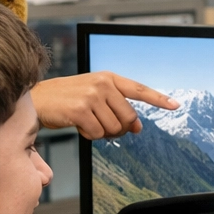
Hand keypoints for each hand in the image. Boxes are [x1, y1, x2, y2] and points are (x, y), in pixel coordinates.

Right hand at [31, 71, 178, 138]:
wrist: (38, 99)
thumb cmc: (68, 99)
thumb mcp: (95, 97)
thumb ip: (118, 107)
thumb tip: (137, 127)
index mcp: (109, 78)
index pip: (139, 89)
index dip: (158, 99)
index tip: (175, 105)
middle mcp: (102, 84)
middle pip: (129, 118)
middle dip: (119, 128)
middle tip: (102, 124)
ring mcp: (91, 96)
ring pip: (114, 129)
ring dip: (102, 132)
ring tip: (87, 122)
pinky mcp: (80, 110)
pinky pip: (97, 134)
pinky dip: (90, 135)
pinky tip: (79, 125)